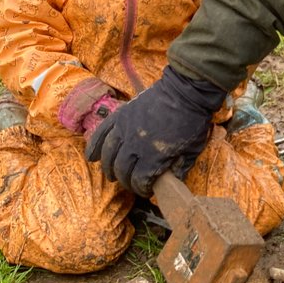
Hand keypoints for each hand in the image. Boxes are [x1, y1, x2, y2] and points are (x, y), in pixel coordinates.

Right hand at [85, 66, 226, 194]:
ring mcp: (125, 129)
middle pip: (122, 170)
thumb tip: (170, 183)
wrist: (185, 91)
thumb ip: (179, 168)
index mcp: (154, 156)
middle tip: (131, 183)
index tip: (146, 190)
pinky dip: (94, 146)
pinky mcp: (120, 116)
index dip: (141, 189)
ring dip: (109, 168)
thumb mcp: (192, 150)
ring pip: (109, 155)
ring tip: (112, 175)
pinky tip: (91, 157)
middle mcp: (135, 144)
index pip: (139, 181)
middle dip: (126, 181)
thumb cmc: (192, 121)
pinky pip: (101, 133)